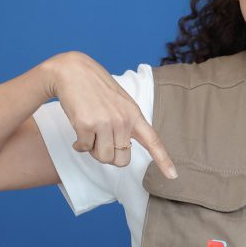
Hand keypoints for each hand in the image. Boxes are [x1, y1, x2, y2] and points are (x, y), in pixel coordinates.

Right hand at [43, 52, 176, 177]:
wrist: (72, 71)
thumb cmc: (95, 89)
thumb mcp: (119, 103)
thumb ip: (125, 125)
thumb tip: (121, 151)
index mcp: (134, 114)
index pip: (153, 140)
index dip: (163, 160)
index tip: (173, 176)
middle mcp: (123, 120)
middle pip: (122, 160)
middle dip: (110, 156)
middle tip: (101, 140)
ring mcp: (106, 122)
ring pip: (103, 158)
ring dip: (93, 150)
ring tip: (90, 133)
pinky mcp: (87, 125)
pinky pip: (85, 149)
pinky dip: (79, 145)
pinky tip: (78, 130)